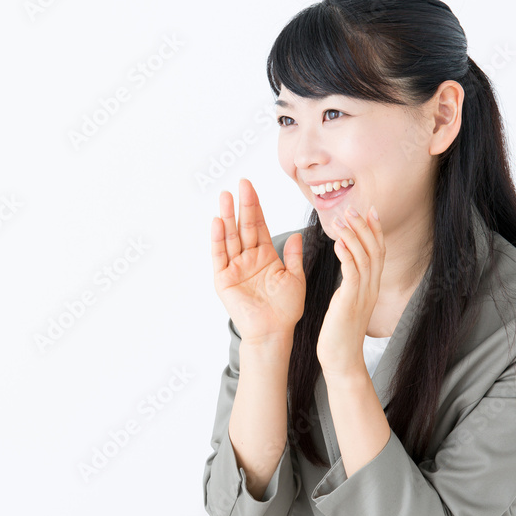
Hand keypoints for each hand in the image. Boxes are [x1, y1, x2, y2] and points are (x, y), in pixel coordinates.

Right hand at [211, 178, 305, 343]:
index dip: (255, 207)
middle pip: (244, 226)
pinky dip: (218, 239)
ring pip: (230, 237)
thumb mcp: (295, 278)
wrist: (274, 332)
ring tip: (225, 196)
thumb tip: (297, 235)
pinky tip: (218, 222)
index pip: (259, 226)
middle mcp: (248, 258)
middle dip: (242, 205)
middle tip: (241, 183)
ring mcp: (234, 267)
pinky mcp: (224, 279)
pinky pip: (220, 256)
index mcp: (265, 256)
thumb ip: (294, 256)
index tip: (251, 187)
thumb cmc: (285, 309)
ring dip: (227, 216)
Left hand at [317, 205, 385, 376]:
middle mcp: (371, 289)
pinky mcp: (351, 302)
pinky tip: (338, 242)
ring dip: (354, 236)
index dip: (375, 231)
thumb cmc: (339, 334)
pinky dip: (347, 255)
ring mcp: (363, 295)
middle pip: (375, 251)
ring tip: (344, 219)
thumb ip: (350, 287)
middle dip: (366, 227)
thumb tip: (347, 273)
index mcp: (370, 288)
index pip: (378, 253)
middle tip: (355, 208)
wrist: (342, 360)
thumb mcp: (346, 304)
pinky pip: (352, 273)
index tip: (370, 211)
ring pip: (364, 258)